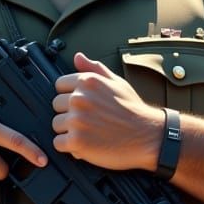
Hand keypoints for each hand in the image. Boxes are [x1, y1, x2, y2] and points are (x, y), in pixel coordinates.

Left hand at [52, 53, 163, 169]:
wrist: (148, 136)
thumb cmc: (133, 109)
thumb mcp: (117, 82)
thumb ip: (94, 69)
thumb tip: (77, 57)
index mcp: (87, 82)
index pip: (60, 85)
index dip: (70, 96)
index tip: (84, 105)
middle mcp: (79, 99)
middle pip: (56, 105)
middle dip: (69, 113)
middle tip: (89, 121)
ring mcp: (77, 120)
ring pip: (56, 125)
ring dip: (68, 131)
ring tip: (88, 133)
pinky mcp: (77, 141)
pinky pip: (58, 143)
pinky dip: (69, 147)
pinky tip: (85, 145)